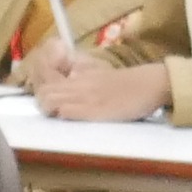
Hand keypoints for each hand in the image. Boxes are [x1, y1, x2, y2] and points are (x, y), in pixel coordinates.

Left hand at [25, 38, 170, 120]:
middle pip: (44, 90)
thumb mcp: (100, 73)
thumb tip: (68, 74)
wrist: (151, 84)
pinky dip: (61, 115)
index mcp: (80, 74)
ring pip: (51, 99)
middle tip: (49, 110)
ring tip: (56, 115)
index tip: (45, 96)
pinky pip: (68, 111)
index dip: (40, 86)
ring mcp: (86, 97)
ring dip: (48, 109)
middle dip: (41, 101)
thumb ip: (82, 73)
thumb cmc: (128, 82)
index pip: (47, 75)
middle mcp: (79, 84)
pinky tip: (66, 118)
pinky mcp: (95, 111)